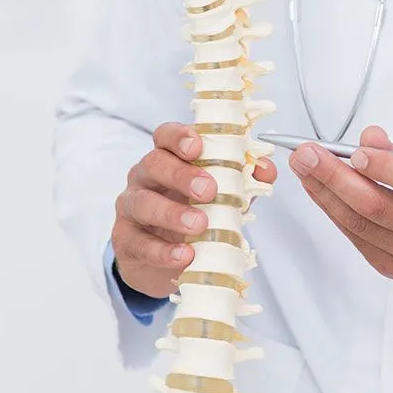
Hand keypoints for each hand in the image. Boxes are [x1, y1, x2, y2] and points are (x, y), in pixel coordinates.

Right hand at [112, 121, 276, 298]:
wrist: (163, 258)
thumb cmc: (193, 212)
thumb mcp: (221, 193)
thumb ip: (243, 178)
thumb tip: (266, 169)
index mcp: (168, 157)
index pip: (165, 135)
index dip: (180, 137)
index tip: (198, 147)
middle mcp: (145, 176)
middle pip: (154, 163)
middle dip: (182, 175)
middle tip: (209, 191)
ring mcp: (131, 207)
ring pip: (143, 202)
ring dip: (173, 213)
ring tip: (199, 226)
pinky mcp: (125, 240)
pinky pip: (139, 242)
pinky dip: (163, 250)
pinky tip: (184, 255)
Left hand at [289, 125, 392, 313]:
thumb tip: (368, 138)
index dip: (383, 167)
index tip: (355, 151)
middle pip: (375, 206)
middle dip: (334, 177)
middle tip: (306, 154)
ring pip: (358, 223)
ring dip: (324, 193)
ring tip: (302, 167)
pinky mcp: (391, 269)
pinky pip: (355, 237)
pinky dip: (333, 211)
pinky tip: (319, 190)